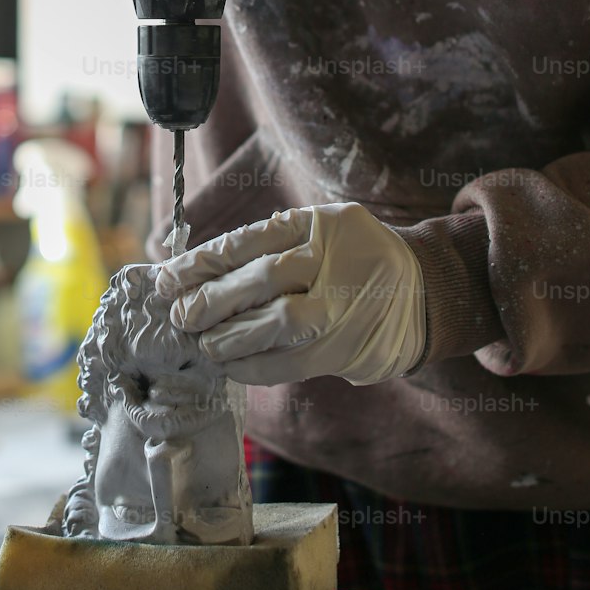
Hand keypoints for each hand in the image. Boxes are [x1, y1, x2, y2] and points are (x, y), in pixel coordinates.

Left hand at [155, 204, 425, 385]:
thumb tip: (194, 271)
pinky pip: (293, 360)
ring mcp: (346, 303)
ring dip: (232, 336)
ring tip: (203, 343)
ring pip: (281, 320)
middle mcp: (336, 259)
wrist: (423, 292)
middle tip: (180, 314)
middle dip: (213, 298)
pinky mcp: (349, 346)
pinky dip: (256, 366)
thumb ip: (269, 245)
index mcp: (323, 224)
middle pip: (264, 276)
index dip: (202, 262)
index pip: (250, 240)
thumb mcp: (321, 232)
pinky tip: (231, 366)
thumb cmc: (354, 260)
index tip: (166, 278)